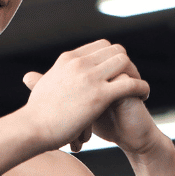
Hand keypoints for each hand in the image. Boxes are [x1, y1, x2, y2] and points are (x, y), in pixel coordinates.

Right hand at [18, 40, 151, 151]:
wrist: (32, 129)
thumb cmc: (34, 115)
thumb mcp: (38, 88)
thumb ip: (40, 79)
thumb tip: (30, 77)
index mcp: (68, 59)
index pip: (100, 46)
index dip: (112, 58)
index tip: (118, 72)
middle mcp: (79, 63)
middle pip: (115, 50)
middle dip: (126, 64)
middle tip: (132, 80)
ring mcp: (90, 77)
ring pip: (124, 61)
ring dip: (135, 74)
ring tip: (139, 89)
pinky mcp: (99, 95)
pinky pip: (129, 84)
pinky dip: (141, 87)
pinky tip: (144, 96)